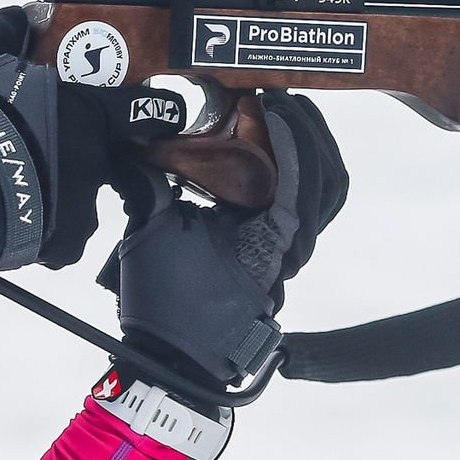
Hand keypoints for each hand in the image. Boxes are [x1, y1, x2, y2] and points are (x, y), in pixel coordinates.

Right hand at [0, 7, 185, 271]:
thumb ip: (7, 34)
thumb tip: (24, 12)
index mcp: (89, 116)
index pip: (143, 109)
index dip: (162, 110)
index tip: (174, 114)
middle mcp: (96, 162)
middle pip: (103, 160)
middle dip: (80, 158)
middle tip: (45, 155)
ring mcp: (83, 206)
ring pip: (79, 201)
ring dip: (57, 194)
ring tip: (19, 187)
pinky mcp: (63, 244)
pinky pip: (60, 239)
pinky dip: (42, 230)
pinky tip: (14, 217)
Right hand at [98, 90, 349, 400]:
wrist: (178, 361)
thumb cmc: (170, 304)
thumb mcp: (152, 232)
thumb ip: (148, 181)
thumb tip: (131, 139)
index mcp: (272, 233)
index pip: (301, 170)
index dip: (290, 128)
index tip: (266, 98)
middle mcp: (292, 241)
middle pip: (328, 175)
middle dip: (308, 130)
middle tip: (278, 98)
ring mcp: (291, 249)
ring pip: (327, 190)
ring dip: (312, 148)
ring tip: (282, 116)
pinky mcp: (281, 253)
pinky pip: (311, 204)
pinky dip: (303, 172)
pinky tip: (275, 153)